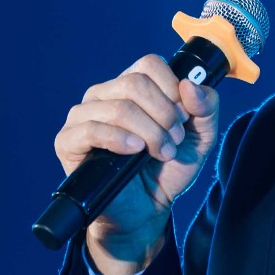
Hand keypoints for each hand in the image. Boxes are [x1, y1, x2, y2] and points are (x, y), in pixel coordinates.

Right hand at [53, 56, 221, 274]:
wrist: (147, 210)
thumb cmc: (167, 171)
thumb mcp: (200, 138)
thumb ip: (205, 108)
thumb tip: (190, 84)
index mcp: (131, 86)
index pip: (149, 64)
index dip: (172, 89)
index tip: (183, 118)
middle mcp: (104, 95)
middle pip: (135, 83)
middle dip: (164, 115)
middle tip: (172, 141)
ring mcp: (82, 116)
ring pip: (118, 107)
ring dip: (149, 133)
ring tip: (160, 153)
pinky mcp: (68, 142)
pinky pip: (92, 129)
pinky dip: (119, 139)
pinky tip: (134, 151)